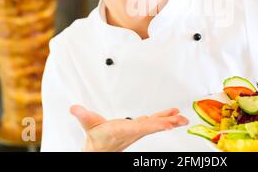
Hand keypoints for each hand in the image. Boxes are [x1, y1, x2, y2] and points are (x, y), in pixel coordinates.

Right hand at [70, 105, 188, 151]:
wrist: (99, 149)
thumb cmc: (96, 137)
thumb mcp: (88, 125)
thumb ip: (83, 116)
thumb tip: (75, 108)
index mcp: (123, 130)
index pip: (142, 127)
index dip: (156, 125)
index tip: (168, 124)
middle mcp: (134, 131)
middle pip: (154, 126)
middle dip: (168, 123)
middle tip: (183, 120)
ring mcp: (138, 130)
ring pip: (156, 124)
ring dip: (170, 120)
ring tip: (182, 117)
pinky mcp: (139, 127)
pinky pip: (154, 121)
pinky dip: (164, 117)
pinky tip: (173, 113)